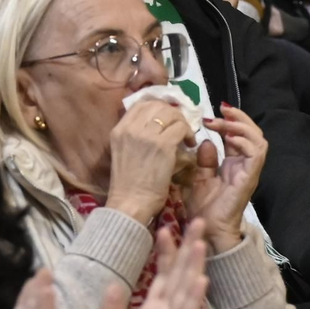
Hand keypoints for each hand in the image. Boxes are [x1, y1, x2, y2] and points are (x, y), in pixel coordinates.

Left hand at [98, 220, 208, 308]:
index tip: (166, 227)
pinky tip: (202, 281)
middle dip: (188, 250)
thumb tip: (115, 283)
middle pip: (180, 277)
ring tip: (200, 242)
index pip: (162, 276)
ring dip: (194, 268)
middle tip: (197, 220)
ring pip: (186, 292)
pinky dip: (194, 300)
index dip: (165, 253)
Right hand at [105, 100, 195, 224]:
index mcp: (119, 129)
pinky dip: (189, 134)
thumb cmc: (128, 185)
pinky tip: (190, 144)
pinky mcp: (163, 145)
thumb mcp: (123, 152)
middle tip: (180, 126)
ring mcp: (147, 135)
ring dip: (182, 123)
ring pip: (171, 114)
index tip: (167, 118)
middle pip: (158, 105)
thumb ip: (134, 136)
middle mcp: (131, 127)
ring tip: (186, 136)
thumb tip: (155, 124)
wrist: (129, 204)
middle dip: (173, 113)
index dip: (158, 107)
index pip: (141, 104)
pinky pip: (181, 128)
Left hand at [185, 105, 266, 252]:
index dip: (229, 120)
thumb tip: (207, 141)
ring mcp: (249, 171)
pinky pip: (255, 154)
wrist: (207, 230)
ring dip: (242, 126)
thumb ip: (204, 160)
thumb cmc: (203, 208)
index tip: (213, 112)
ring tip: (225, 121)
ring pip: (258, 140)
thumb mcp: (198, 177)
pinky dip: (245, 141)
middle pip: (252, 133)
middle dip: (239, 117)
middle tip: (222, 109)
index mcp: (232, 163)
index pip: (238, 135)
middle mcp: (244, 165)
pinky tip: (229, 137)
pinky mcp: (250, 178)